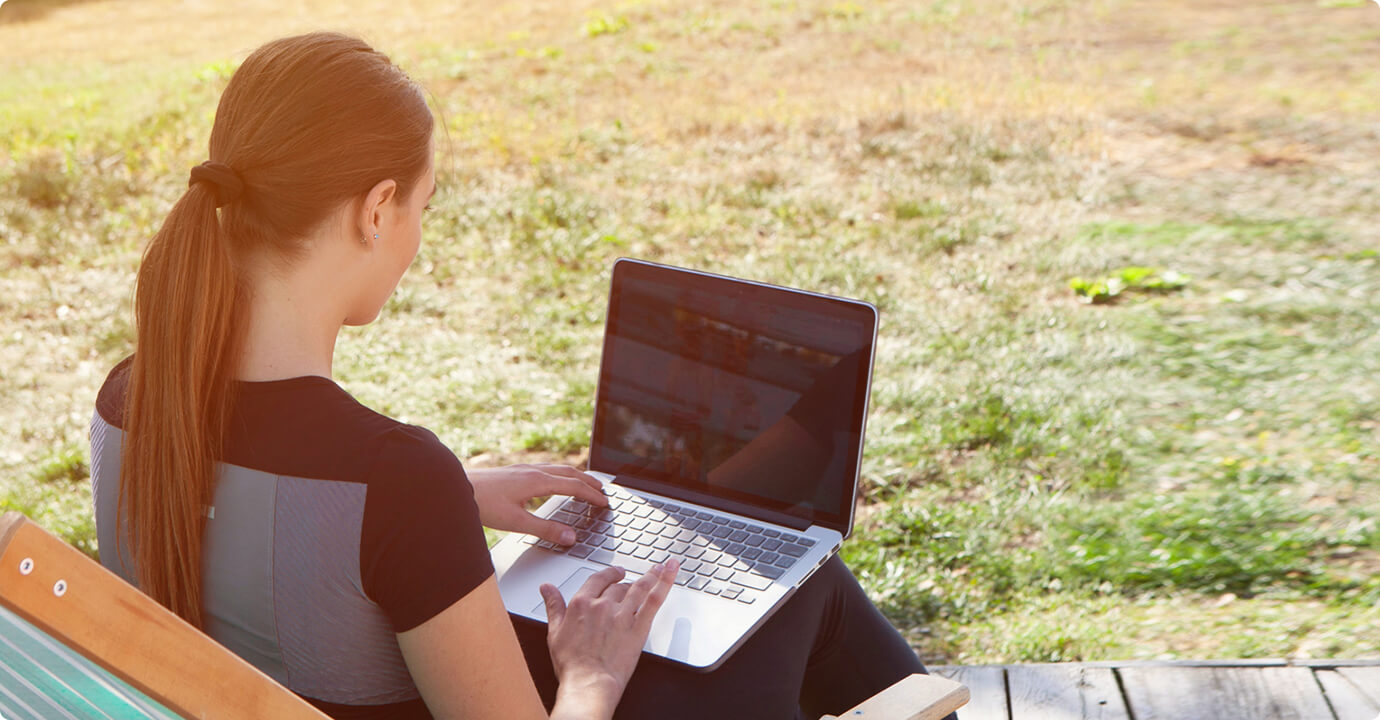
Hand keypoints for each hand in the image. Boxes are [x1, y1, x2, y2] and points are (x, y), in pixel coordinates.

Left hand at [468, 464, 608, 544]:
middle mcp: (533, 471)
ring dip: (576, 476)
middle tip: (604, 491)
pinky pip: (547, 469)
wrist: (456, 488)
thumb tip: (571, 536)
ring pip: (558, 469)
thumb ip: (546, 529)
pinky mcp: (515, 472)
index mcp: (538, 481)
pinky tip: (554, 482)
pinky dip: (561, 475)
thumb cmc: (483, 504)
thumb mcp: (516, 522)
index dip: (592, 495)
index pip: (574, 486)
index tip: (605, 503)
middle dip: (589, 482)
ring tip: (585, 484)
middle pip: (570, 472)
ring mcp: (524, 469)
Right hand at [541, 561, 677, 715]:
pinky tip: (670, 571)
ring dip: (650, 575)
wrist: (588, 682)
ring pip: (639, 587)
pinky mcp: (639, 626)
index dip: (608, 575)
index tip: (614, 573)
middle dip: (626, 582)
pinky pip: (655, 598)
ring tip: (657, 568)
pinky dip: (665, 581)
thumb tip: (546, 588)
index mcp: (581, 603)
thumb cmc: (572, 664)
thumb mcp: (554, 632)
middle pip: (618, 585)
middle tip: (632, 580)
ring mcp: (622, 614)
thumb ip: (553, 606)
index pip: (598, 579)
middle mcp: (603, 604)